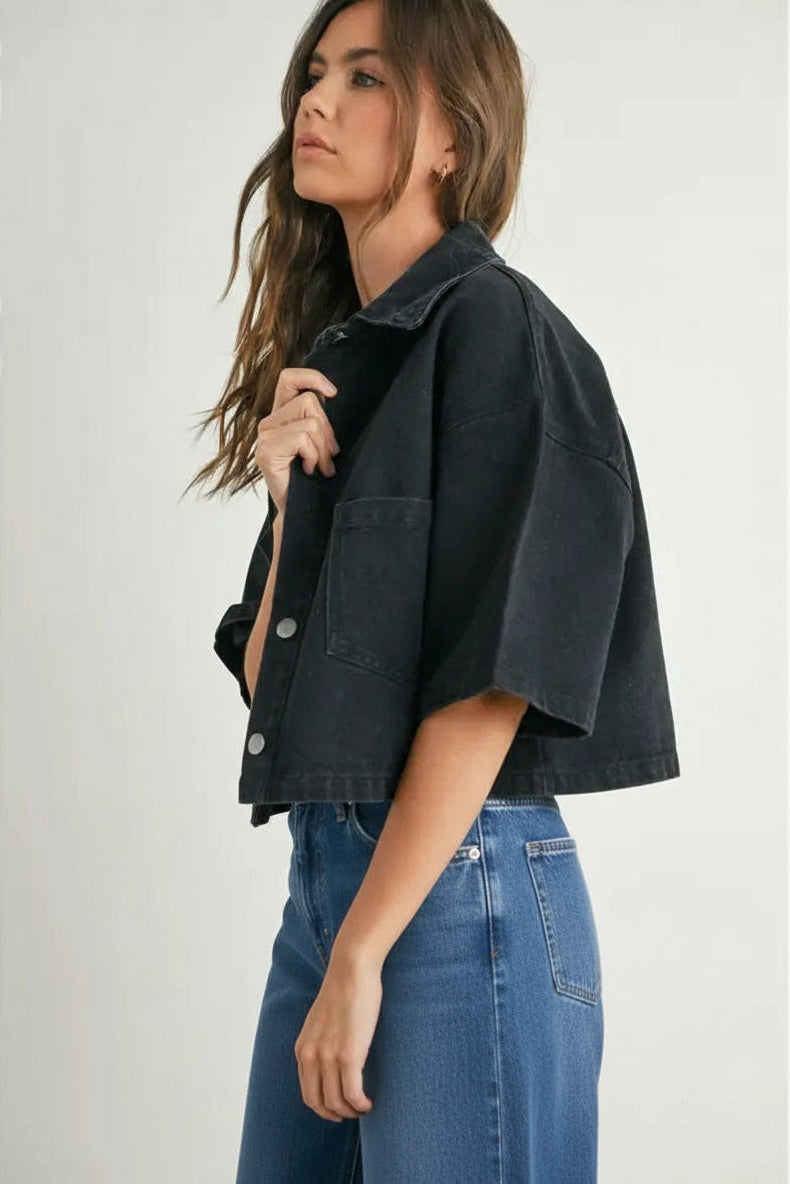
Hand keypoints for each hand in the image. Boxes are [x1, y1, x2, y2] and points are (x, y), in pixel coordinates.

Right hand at [254, 367, 340, 513]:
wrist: (300, 509)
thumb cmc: (311, 477)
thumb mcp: (318, 441)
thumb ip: (317, 418)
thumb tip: (329, 395)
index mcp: (280, 415)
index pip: (289, 378)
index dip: (312, 378)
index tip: (333, 393)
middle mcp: (268, 422)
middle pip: (309, 402)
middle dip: (327, 430)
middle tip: (329, 455)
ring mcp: (265, 436)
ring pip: (310, 422)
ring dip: (322, 448)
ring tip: (319, 466)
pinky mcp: (266, 451)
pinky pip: (303, 439)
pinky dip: (313, 457)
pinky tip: (308, 470)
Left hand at [293, 951, 379, 1121]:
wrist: (351, 969)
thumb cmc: (343, 990)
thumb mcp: (322, 1021)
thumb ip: (322, 1042)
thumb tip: (333, 1059)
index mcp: (302, 1049)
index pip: (308, 1094)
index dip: (324, 1108)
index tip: (340, 1107)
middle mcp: (310, 1056)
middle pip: (319, 1104)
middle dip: (336, 1114)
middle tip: (353, 1112)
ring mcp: (328, 1057)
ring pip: (337, 1103)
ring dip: (352, 1111)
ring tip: (365, 1107)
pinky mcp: (349, 1055)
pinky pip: (353, 1094)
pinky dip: (361, 1104)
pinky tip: (370, 1102)